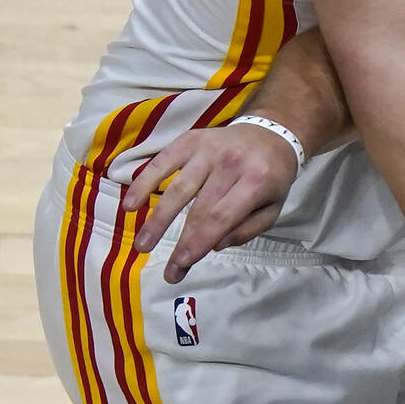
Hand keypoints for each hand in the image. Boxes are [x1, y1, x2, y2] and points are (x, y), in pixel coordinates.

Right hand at [123, 123, 299, 282]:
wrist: (271, 132)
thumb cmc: (271, 176)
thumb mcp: (273, 206)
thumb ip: (249, 229)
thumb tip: (216, 245)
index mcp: (256, 181)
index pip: (221, 217)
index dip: (199, 242)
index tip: (182, 265)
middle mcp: (230, 163)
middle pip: (198, 209)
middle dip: (181, 243)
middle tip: (168, 270)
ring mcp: (208, 149)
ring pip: (177, 188)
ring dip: (157, 220)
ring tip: (142, 246)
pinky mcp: (190, 139)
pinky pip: (162, 162)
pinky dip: (144, 183)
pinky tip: (130, 205)